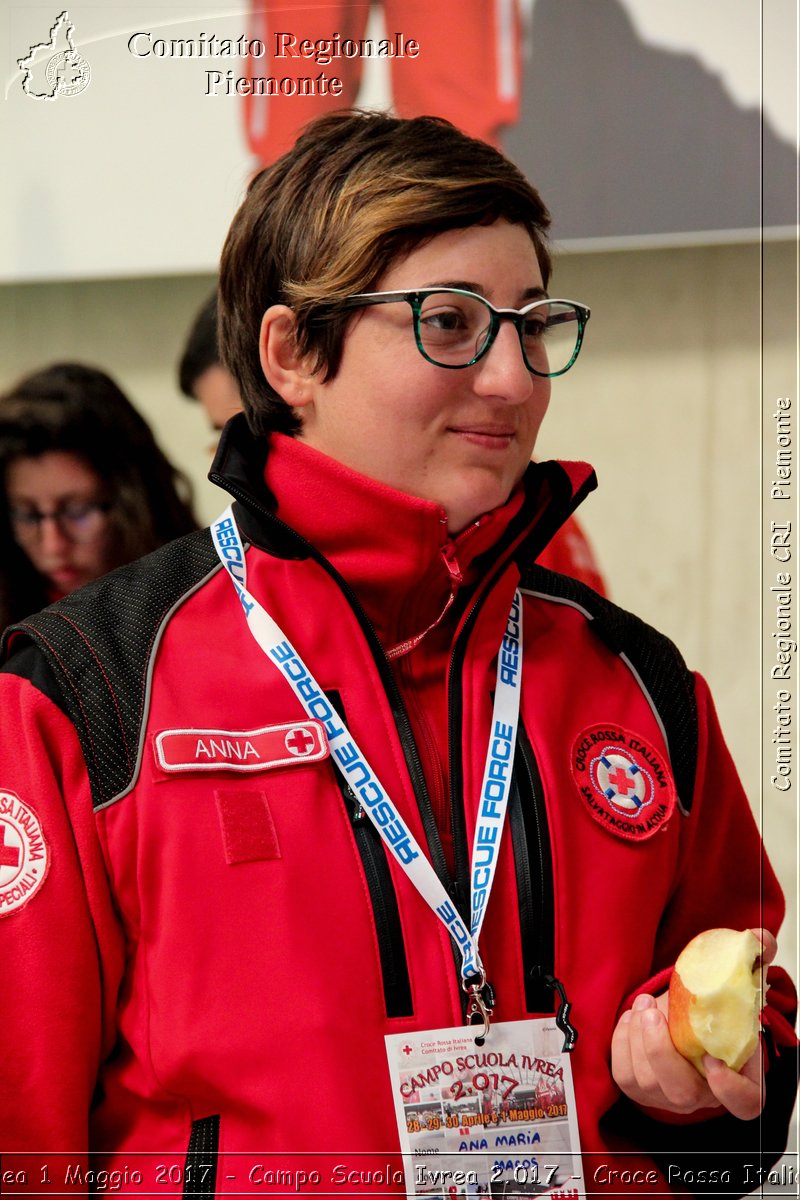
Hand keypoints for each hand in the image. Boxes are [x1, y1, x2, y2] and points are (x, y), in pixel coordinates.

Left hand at [611, 928, 775, 1120]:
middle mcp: (703, 1093)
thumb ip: (752, 960)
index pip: (744, 1103)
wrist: (680, 1015)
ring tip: (644, 1003)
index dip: (731, 1090)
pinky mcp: (638, 1087)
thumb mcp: (733, 983)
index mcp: (737, 1076)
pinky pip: (624, 1073)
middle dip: (660, 1051)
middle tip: (654, 1012)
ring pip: (646, 1080)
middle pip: (682, 1093)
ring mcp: (668, 1095)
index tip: (713, 1061)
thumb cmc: (709, 1006)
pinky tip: (633, 1018)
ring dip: (638, 1036)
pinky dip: (623, 1041)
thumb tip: (759, 938)